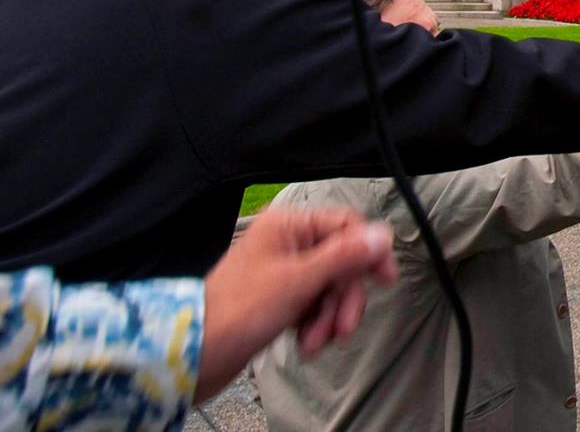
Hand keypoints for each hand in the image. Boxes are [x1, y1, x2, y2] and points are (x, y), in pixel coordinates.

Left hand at [199, 208, 397, 397]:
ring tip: (316, 342)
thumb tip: (381, 235)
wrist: (195, 355)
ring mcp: (284, 272)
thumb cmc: (236, 312)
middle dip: (343, 298)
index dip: (368, 253)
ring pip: (330, 287)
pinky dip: (316, 325)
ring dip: (329, 317)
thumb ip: (344, 256)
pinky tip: (306, 342)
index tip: (384, 279)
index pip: (347, 226)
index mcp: (289, 226)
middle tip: (343, 326)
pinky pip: (314, 305)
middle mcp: (288, 243)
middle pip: (342, 262)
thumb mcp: (298, 281)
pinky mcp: (280, 299)